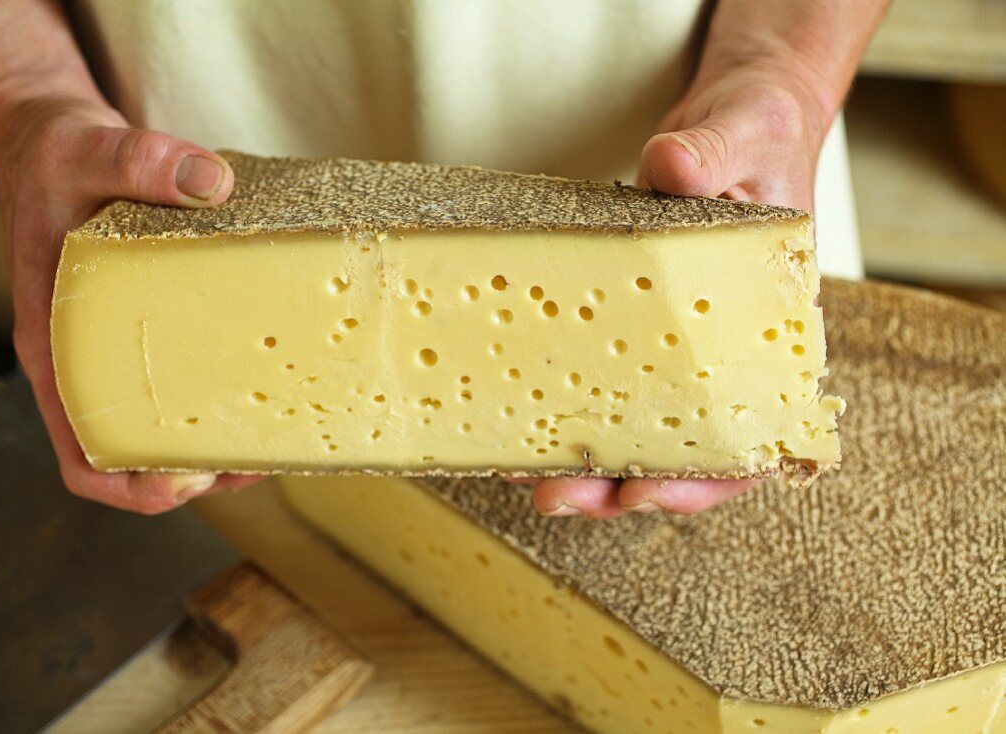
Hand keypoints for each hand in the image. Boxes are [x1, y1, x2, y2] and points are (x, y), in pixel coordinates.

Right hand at [0, 99, 260, 512]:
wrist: (59, 140)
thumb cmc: (56, 156)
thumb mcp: (86, 149)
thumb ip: (139, 160)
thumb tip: (211, 183)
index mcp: (56, 344)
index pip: (81, 448)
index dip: (128, 484)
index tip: (183, 486)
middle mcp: (92, 357)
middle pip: (138, 452)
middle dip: (196, 472)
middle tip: (255, 460)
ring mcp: (126, 345)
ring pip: (169, 422)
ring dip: (219, 441)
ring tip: (276, 434)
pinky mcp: (159, 323)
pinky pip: (191, 374)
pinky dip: (228, 389)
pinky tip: (273, 375)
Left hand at [526, 65, 827, 518]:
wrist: (737, 122)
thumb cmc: (758, 135)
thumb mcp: (746, 134)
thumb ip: (713, 153)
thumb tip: (672, 167)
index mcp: (771, 327)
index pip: (755, 432)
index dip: (707, 478)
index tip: (646, 492)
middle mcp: (723, 350)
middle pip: (685, 450)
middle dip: (620, 487)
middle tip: (555, 496)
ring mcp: (675, 341)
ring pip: (639, 426)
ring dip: (586, 462)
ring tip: (522, 473)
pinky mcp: (633, 321)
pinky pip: (602, 372)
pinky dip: (565, 399)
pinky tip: (520, 412)